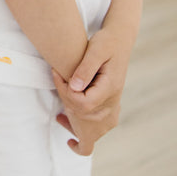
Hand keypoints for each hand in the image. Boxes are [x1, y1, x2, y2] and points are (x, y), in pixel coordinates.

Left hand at [52, 27, 130, 154]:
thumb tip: (74, 87)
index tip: (57, 75)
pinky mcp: (109, 109)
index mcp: (110, 88)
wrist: (119, 42)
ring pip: (92, 133)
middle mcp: (112, 103)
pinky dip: (81, 128)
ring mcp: (112, 109)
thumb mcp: (95, 49)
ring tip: (60, 116)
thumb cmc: (106, 42)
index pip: (83, 104)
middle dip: (66, 105)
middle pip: (85, 119)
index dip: (66, 93)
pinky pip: (96, 130)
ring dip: (73, 125)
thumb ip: (84, 68)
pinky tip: (67, 118)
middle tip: (58, 85)